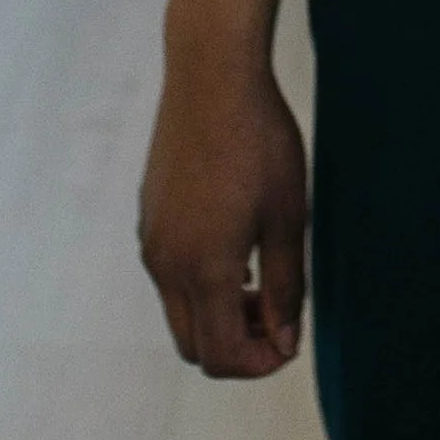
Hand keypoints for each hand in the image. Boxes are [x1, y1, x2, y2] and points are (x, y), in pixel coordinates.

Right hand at [139, 47, 309, 375]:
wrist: (211, 77)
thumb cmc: (260, 143)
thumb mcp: (288, 218)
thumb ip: (286, 287)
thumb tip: (286, 340)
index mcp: (203, 270)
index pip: (223, 357)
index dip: (262, 363)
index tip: (292, 339)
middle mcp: (165, 265)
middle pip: (194, 346)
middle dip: (238, 346)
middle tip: (278, 315)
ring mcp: (151, 241)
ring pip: (180, 311)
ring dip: (218, 316)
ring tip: (262, 280)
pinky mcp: (148, 218)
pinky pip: (169, 276)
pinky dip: (200, 285)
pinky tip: (236, 246)